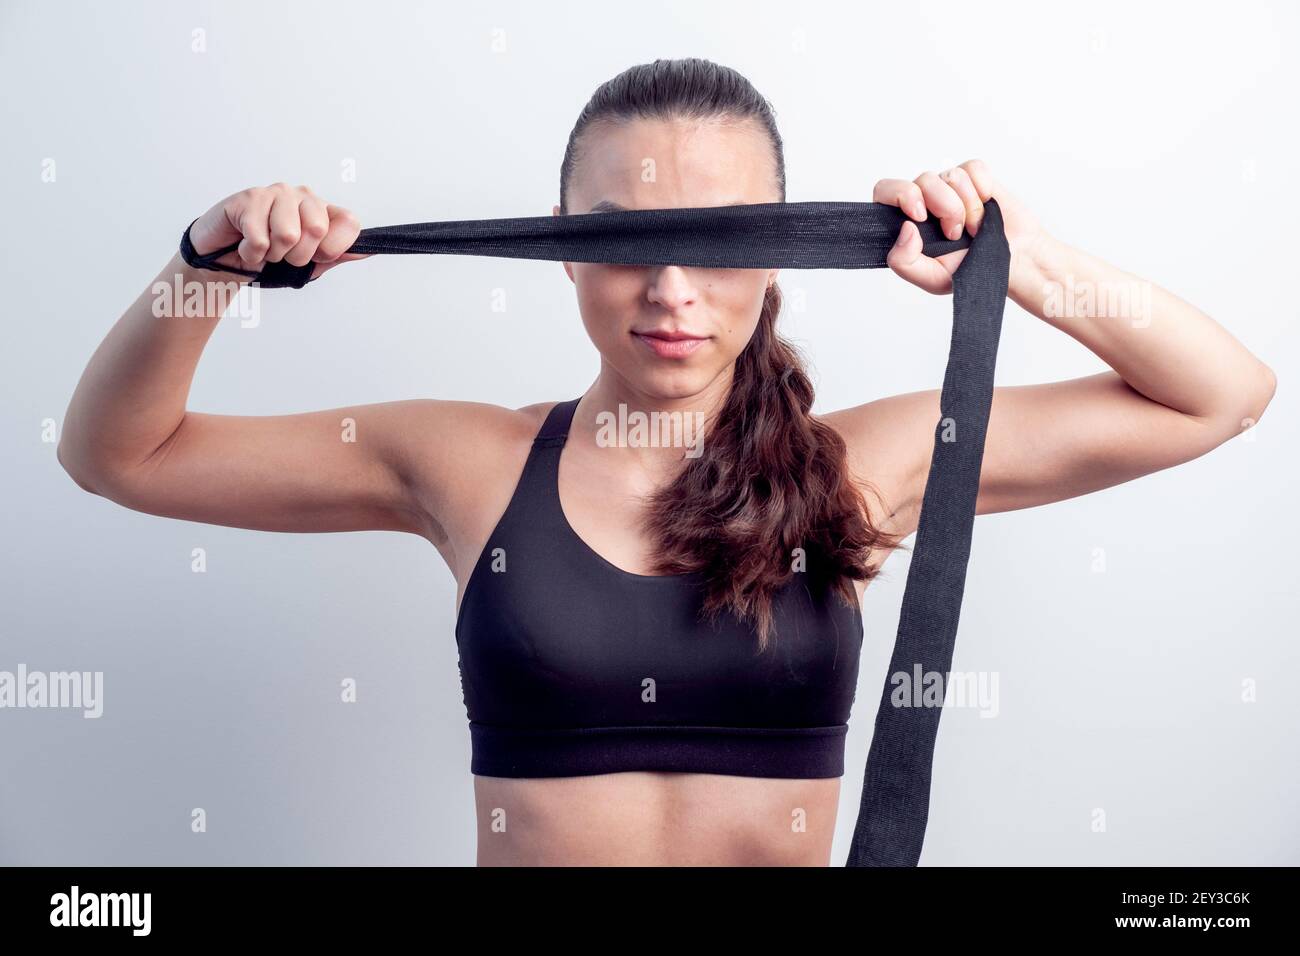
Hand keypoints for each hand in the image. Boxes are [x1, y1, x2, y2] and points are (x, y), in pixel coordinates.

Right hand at [188, 183, 365, 279]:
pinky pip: (260, 238)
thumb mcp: (310, 264)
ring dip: (272, 254)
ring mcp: (276, 193)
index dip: (334, 248)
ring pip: (287, 234)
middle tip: (282, 254)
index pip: (350, 223)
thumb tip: (369, 250)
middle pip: (317, 230)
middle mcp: (303, 196)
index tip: (317, 256)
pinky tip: (245, 243)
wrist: (225, 260)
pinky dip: (251, 253)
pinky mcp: (249, 198)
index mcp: (323, 210)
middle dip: (297, 256)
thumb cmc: (269, 259)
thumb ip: (338, 254)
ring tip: (263, 247)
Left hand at [874, 159, 1047, 294]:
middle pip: (921, 181)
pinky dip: (983, 189)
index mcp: (908, 221)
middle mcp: (926, 201)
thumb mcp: (931, 278)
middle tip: (954, 233)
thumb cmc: (970, 270)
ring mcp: (950, 188)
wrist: (1012, 263)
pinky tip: (987, 206)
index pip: (885, 191)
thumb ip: (904, 261)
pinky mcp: (975, 177)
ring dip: (967, 205)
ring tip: (974, 228)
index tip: (920, 217)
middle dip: (943, 206)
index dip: (900, 196)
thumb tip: (905, 228)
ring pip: (949, 175)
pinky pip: (973, 169)